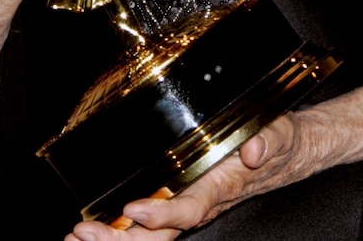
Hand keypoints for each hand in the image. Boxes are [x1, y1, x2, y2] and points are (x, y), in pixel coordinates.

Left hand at [65, 113, 312, 240]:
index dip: (164, 213)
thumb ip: (267, 140)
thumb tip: (253, 151)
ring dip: (114, 238)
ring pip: (151, 235)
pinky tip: (92, 232)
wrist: (286, 154)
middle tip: (84, 234)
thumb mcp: (277, 133)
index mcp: (222, 186)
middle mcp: (202, 202)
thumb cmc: (277, 142)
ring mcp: (190, 205)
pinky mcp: (181, 201)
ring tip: (77, 238)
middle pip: (161, 233)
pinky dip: (120, 231)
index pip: (191, 207)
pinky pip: (149, 226)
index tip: (136, 210)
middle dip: (122, 239)